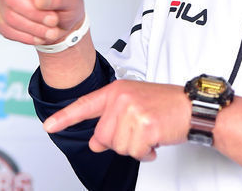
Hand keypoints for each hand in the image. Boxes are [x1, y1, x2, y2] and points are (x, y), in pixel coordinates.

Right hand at [0, 0, 84, 46]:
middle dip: (36, 14)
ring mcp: (4, 1)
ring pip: (11, 18)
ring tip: (52, 30)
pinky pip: (8, 31)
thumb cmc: (66, 3)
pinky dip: (28, 36)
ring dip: (35, 28)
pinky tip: (40, 34)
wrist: (61, 24)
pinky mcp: (1, 19)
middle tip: (54, 20)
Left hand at [43, 80, 190, 160]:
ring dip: (134, 147)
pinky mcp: (145, 125)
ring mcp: (133, 110)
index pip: (86, 105)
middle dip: (119, 141)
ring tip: (149, 132)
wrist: (191, 106)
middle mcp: (122, 98)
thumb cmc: (165, 104)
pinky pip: (135, 152)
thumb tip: (95, 143)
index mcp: (117, 90)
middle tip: (139, 130)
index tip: (49, 125)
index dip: (65, 117)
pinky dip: (146, 152)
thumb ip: (111, 120)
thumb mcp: (134, 105)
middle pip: (102, 137)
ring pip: (118, 147)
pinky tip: (155, 139)